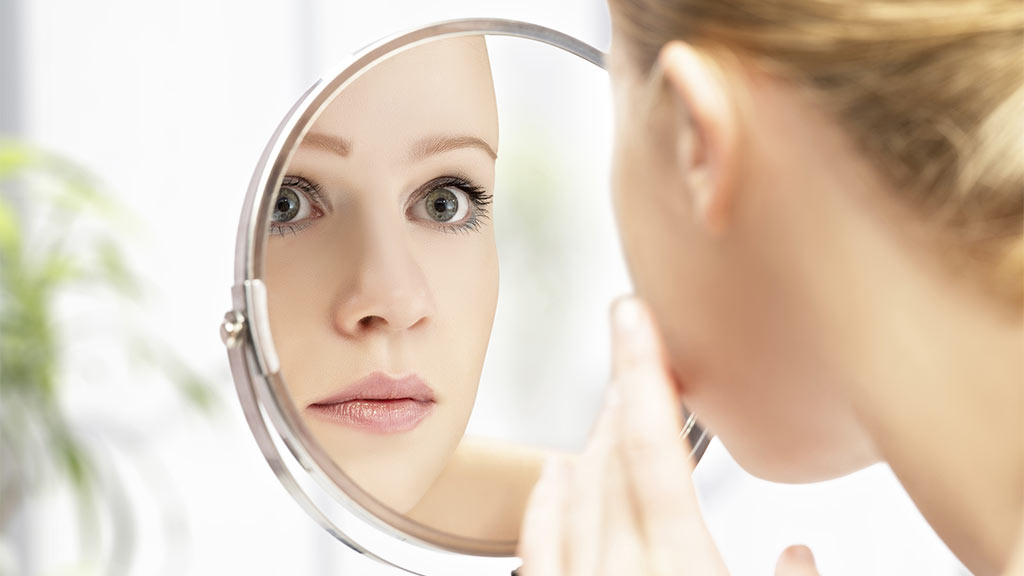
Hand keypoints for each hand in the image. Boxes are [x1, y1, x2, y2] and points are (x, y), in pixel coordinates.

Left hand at [517, 296, 819, 575]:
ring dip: (595, 440)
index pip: (653, 443)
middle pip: (614, 458)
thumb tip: (798, 554)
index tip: (632, 315)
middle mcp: (622, 569)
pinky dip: (545, 499)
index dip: (641, 369)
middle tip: (636, 357)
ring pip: (577, 491)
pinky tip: (551, 475)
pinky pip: (537, 542)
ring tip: (610, 402)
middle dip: (626, 399)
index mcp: (682, 566)